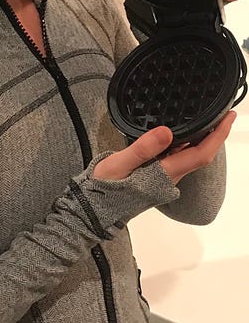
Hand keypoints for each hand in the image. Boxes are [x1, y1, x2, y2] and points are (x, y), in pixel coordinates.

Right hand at [93, 111, 235, 184]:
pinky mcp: (157, 177)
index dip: (218, 136)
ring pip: (189, 156)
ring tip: (204, 117)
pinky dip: (185, 144)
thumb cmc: (104, 188)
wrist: (93, 210)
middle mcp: (170, 177)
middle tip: (219, 111)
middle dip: (214, 134)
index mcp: (164, 173)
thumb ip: (143, 149)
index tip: (228, 118)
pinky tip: (180, 132)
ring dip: (200, 138)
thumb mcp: (119, 164)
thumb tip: (167, 132)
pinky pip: (178, 158)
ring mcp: (164, 178)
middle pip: (200, 154)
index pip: (201, 154)